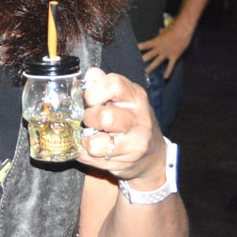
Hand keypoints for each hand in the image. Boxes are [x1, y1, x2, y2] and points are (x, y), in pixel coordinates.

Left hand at [78, 69, 164, 184]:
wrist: (152, 155)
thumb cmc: (131, 120)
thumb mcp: (124, 98)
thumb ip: (105, 84)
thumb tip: (91, 74)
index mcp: (136, 97)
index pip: (114, 84)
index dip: (94, 91)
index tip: (90, 98)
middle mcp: (139, 120)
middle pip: (105, 117)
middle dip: (89, 118)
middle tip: (89, 120)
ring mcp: (134, 144)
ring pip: (95, 144)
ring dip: (85, 140)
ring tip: (92, 135)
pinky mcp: (125, 162)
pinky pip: (91, 158)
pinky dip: (84, 153)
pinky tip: (93, 148)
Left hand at [138, 21, 192, 75]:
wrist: (183, 30)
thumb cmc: (174, 28)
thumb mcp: (166, 30)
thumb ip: (162, 32)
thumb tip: (160, 31)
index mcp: (156, 41)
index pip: (145, 45)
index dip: (139, 48)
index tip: (133, 50)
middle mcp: (160, 48)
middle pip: (149, 55)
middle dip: (143, 59)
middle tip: (137, 64)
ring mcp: (167, 53)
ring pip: (157, 61)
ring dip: (151, 67)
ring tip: (146, 72)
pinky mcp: (174, 56)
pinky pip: (170, 65)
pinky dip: (168, 71)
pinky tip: (165, 77)